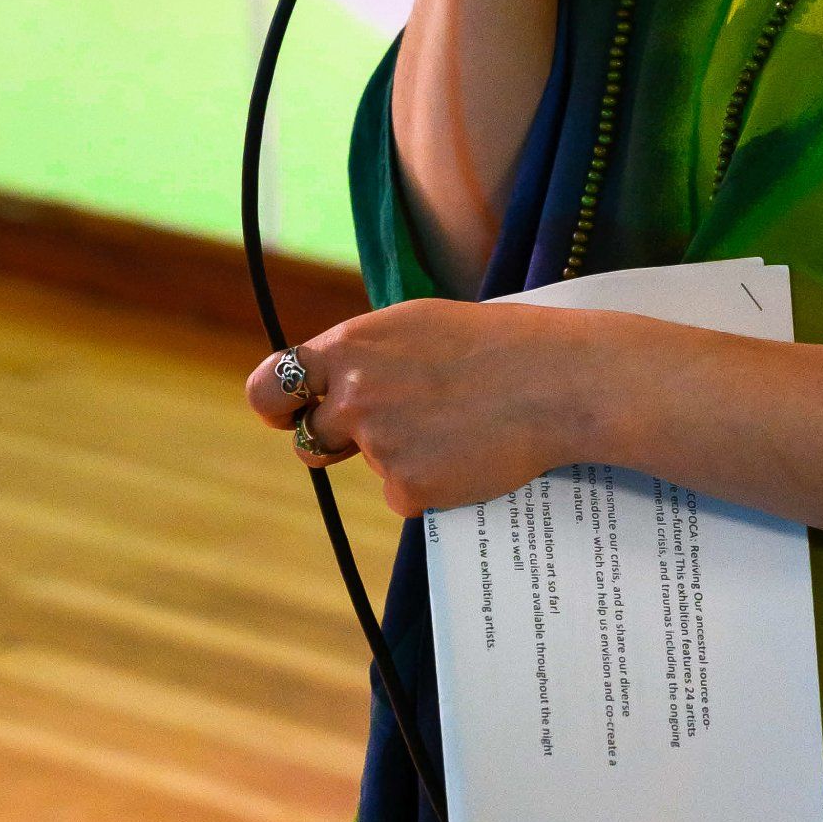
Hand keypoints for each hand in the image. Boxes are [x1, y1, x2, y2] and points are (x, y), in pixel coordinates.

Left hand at [245, 298, 604, 516]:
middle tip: (375, 434)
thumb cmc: (494, 344)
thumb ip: (369, 356)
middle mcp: (353, 398)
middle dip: (332, 442)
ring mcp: (379, 446)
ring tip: (454, 427)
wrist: (553, 381)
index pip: (269, 387)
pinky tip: (467, 454)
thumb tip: (343, 381)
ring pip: (372, 465)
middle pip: (307, 440)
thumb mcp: (415, 326)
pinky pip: (405, 495)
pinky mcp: (408, 489)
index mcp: (350, 349)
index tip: (287, 413)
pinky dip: (431, 484)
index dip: (276, 406)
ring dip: (400, 457)